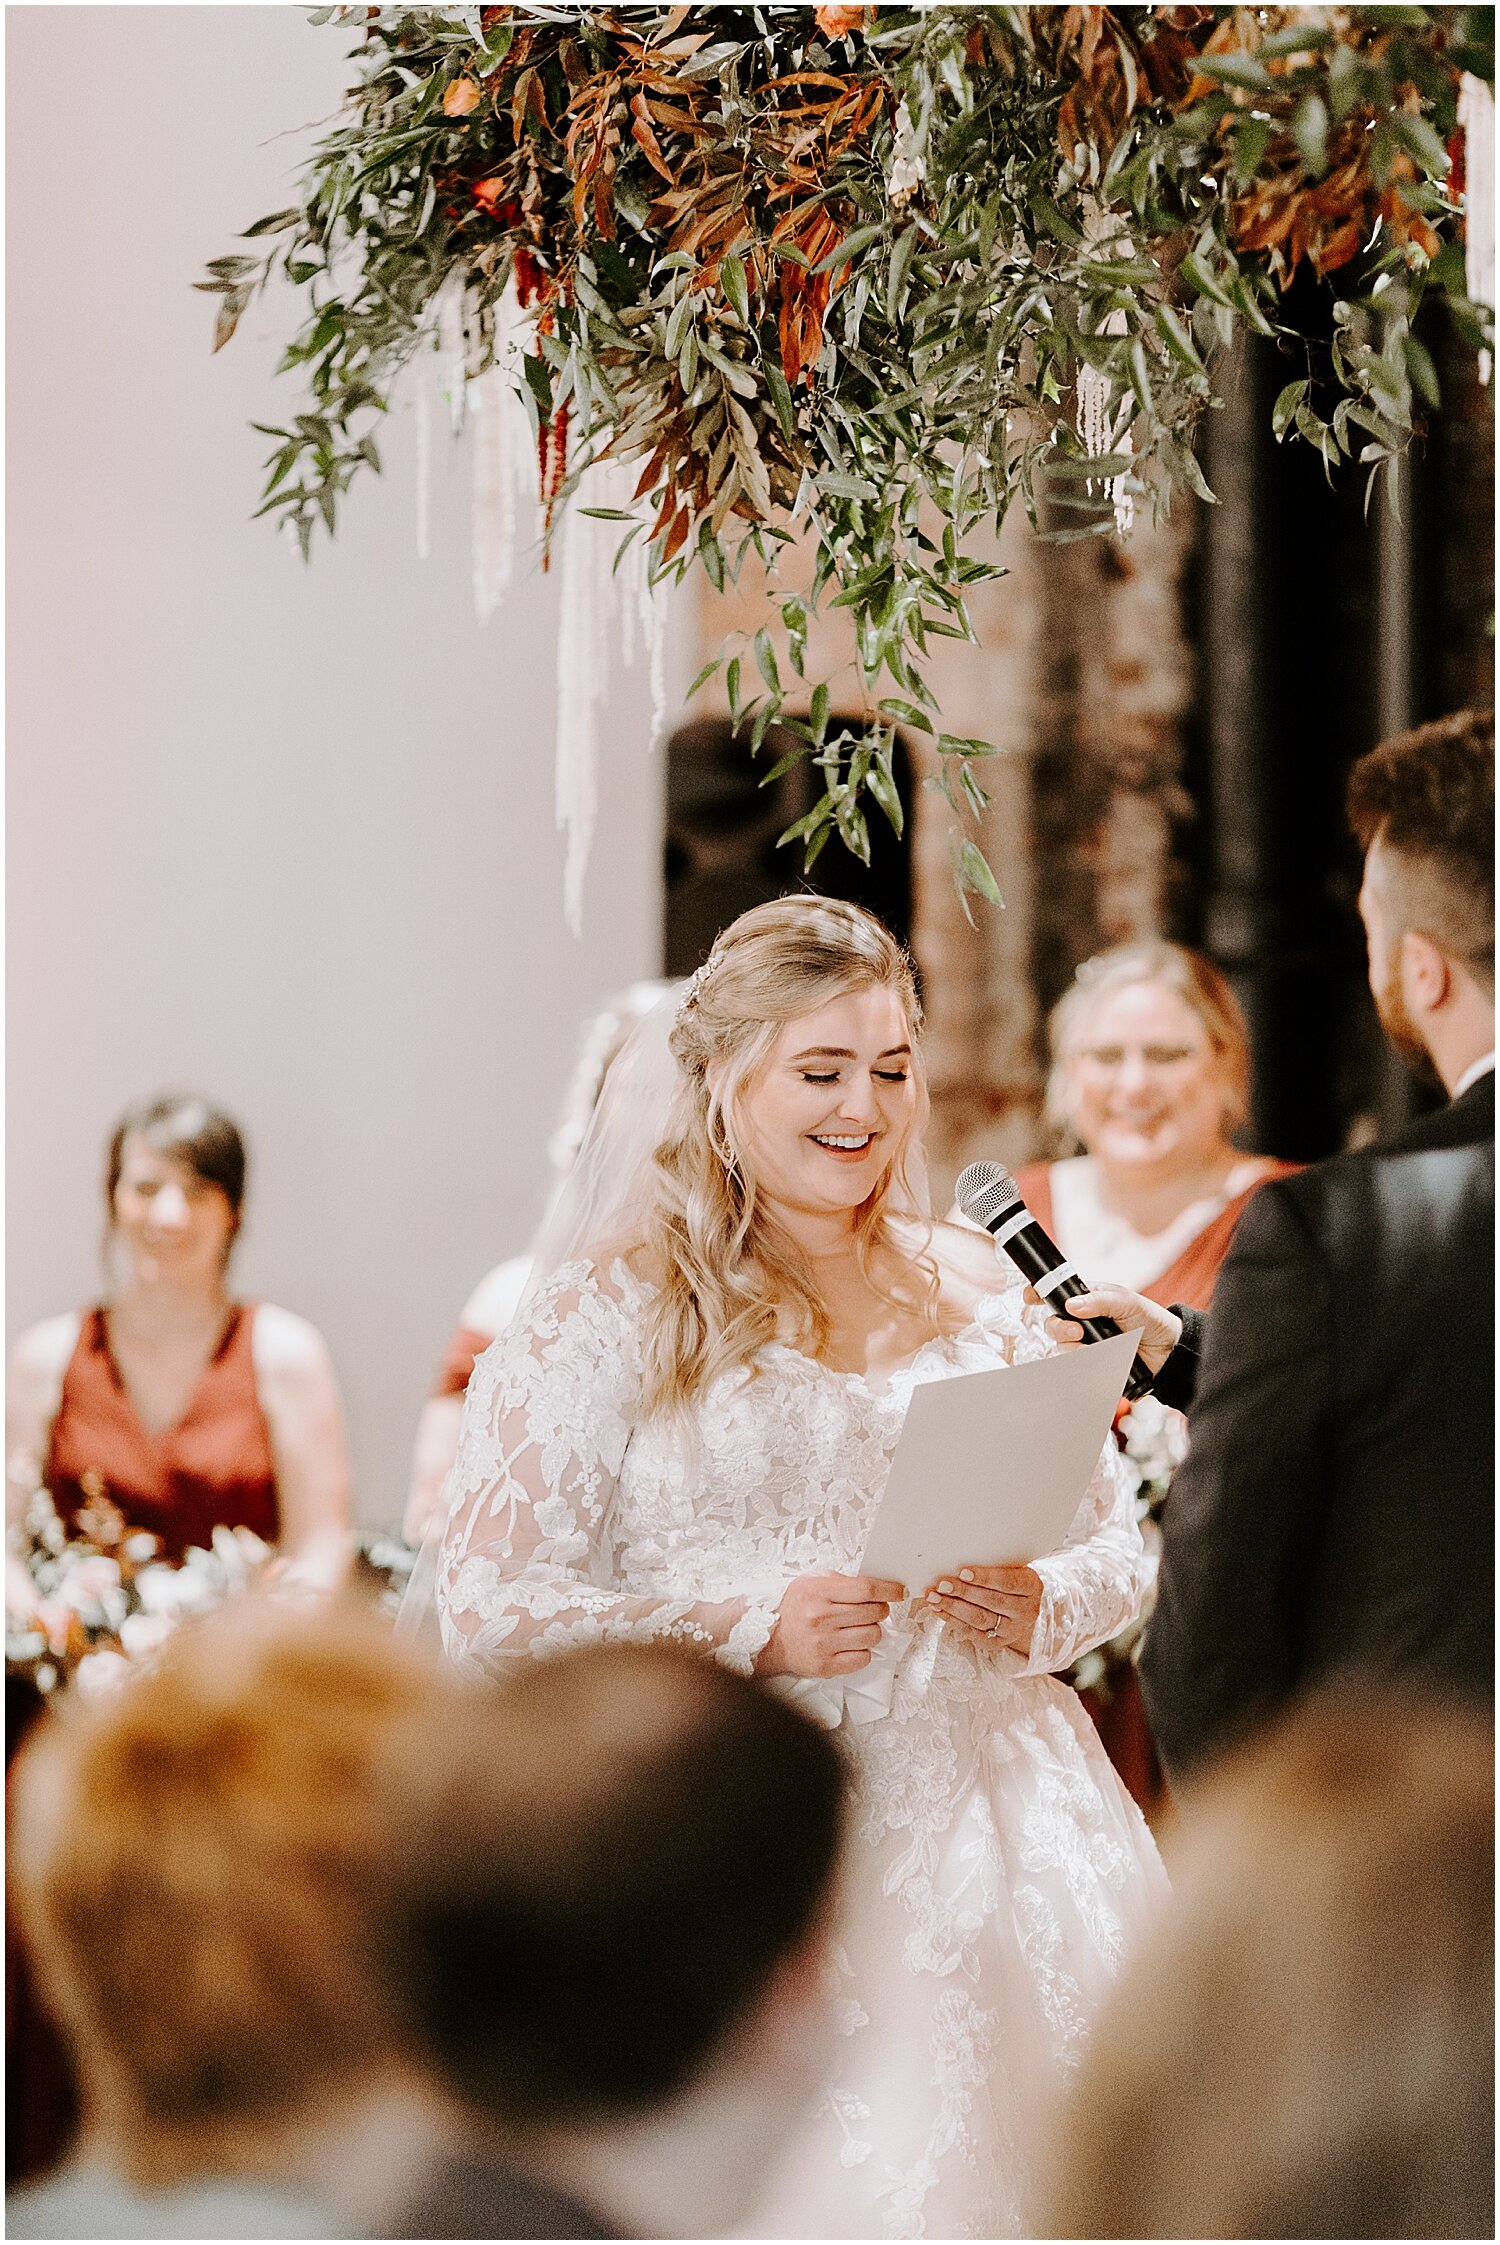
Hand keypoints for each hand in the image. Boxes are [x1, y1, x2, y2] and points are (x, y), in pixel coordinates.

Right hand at [756, 1571, 904, 1679]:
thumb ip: (840, 1581)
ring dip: (872, 1630)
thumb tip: (874, 1585)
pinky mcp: (827, 1665)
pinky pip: (864, 1658)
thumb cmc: (795, 1608)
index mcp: (818, 1592)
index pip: (866, 1589)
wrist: (772, 1640)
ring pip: (873, 1636)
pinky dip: (863, 1651)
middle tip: (874, 1609)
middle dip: (881, 1610)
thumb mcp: (810, 1582)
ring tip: (859, 1627)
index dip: (888, 1589)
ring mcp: (824, 1644)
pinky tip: (851, 1644)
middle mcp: (821, 1618)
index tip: (899, 1591)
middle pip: (874, 1612)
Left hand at [924, 1564, 1042, 1654]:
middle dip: (963, 1592)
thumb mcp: (1011, 1568)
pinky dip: (952, 1620)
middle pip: (991, 1601)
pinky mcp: (998, 1642)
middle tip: (942, 1584)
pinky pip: (972, 1632)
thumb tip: (957, 1560)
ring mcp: (1013, 1629)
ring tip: (934, 1597)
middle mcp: (1026, 1611)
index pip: (1007, 1582)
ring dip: (953, 1607)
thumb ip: (993, 1565)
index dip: (985, 1577)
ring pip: (980, 1619)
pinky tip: (939, 1610)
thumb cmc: (1011, 1580)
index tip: (963, 1572)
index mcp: (1031, 1587)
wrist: (1023, 1607)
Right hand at [1026, 1283, 1181, 1375]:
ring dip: (1073, 1349)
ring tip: (1095, 1349)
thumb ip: (1100, 1301)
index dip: (1038, 1294)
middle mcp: (1082, 1323)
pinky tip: (1101, 1361)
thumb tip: (1072, 1305)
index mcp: (1088, 1301)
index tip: (1030, 1297)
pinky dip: (1086, 1365)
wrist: (1170, 1352)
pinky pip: (1077, 1368)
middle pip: (1052, 1325)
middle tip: (1077, 1331)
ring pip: (1062, 1348)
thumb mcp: (1128, 1302)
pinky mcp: (1093, 1365)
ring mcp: (1086, 1345)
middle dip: (1058, 1328)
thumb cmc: (1151, 1320)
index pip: (1056, 1295)